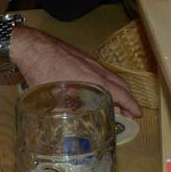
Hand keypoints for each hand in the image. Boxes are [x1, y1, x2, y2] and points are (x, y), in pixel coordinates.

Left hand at [11, 27, 142, 118]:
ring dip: (118, 89)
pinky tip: (98, 87)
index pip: (120, 94)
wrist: (32, 46)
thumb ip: (64, 113)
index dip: (131, 105)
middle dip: (128, 99)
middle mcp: (95, 69)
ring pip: (111, 76)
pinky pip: (102, 70)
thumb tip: (68, 126)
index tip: (138, 114)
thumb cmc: (41, 71)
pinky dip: (107, 81)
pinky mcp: (81, 55)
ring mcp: (89, 60)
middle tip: (130, 113)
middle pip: (120, 84)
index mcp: (93, 80)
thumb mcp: (53, 98)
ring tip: (116, 102)